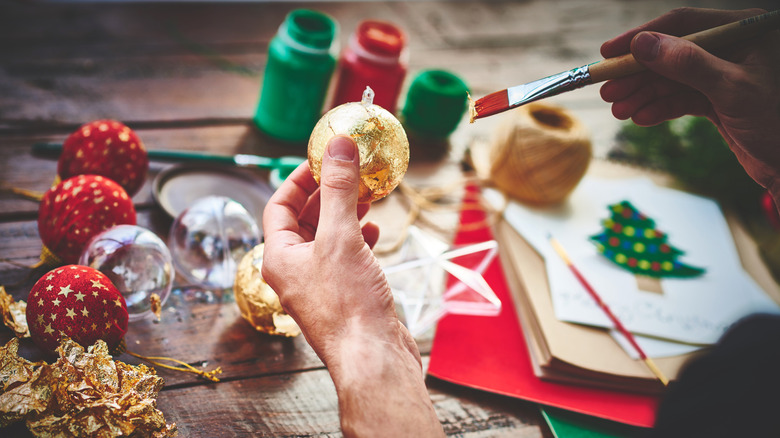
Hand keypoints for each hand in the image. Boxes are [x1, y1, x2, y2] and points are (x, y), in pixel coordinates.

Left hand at [261, 135, 442, 436]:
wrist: (373, 358)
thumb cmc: (349, 304)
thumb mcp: (341, 237)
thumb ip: (339, 189)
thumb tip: (338, 145)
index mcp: (279, 257)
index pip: (280, 205)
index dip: (299, 177)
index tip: (324, 158)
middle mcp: (294, 270)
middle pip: (305, 219)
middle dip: (329, 193)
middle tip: (352, 172)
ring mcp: (318, 284)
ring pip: (327, 237)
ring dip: (346, 213)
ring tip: (368, 195)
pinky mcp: (343, 295)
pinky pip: (345, 256)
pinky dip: (359, 238)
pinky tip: (376, 230)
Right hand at [599, 7, 779, 198]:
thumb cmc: (777, 123)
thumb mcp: (731, 90)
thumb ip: (687, 63)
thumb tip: (643, 44)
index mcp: (744, 31)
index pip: (683, 24)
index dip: (642, 37)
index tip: (609, 51)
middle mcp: (732, 48)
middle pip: (672, 54)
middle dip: (638, 74)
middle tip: (608, 90)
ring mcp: (723, 74)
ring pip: (672, 79)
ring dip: (643, 95)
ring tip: (618, 110)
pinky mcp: (718, 100)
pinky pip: (681, 99)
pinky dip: (660, 108)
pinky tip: (640, 117)